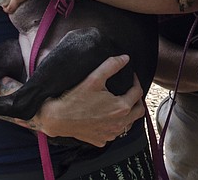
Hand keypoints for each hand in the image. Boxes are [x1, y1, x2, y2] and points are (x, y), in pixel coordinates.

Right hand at [15, 54, 144, 145]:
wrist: (58, 119)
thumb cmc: (75, 99)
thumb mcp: (93, 78)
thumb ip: (111, 66)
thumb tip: (125, 58)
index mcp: (121, 107)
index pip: (137, 92)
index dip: (135, 82)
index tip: (131, 77)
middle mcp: (119, 123)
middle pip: (139, 111)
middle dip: (137, 100)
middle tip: (129, 91)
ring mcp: (111, 134)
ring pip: (128, 124)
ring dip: (128, 114)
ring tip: (120, 104)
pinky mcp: (102, 140)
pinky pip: (114, 133)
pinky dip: (115, 125)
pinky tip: (107, 117)